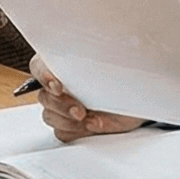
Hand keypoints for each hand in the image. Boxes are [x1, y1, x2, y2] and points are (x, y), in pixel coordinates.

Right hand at [31, 55, 145, 142]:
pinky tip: (94, 125)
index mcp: (64, 65)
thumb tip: (90, 46)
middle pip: (43, 97)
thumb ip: (95, 59)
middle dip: (62, 105)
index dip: (44, 76)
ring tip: (93, 119)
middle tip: (80, 110)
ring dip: (69, 120)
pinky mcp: (71, 127)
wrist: (141, 104)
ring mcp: (64, 108)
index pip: (38, 67)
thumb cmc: (127, 80)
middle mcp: (62, 86)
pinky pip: (62, 132)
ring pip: (50, 116)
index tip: (58, 86)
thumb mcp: (113, 65)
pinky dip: (77, 132)